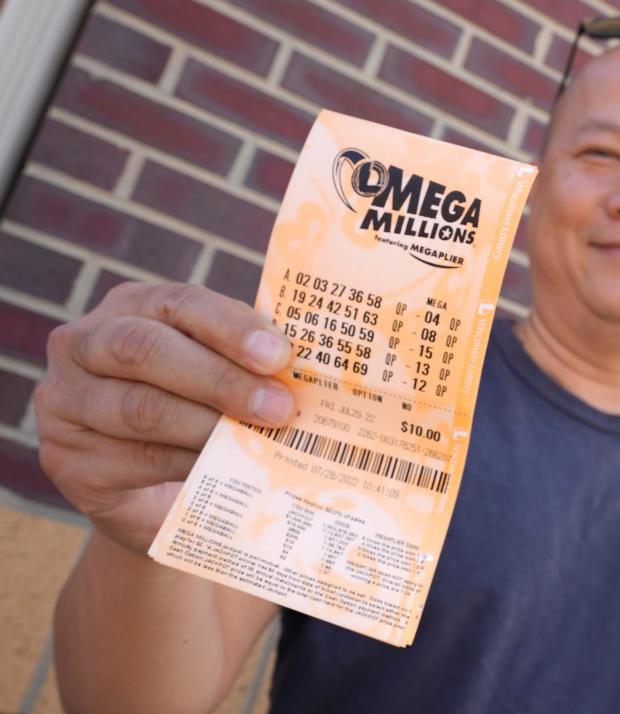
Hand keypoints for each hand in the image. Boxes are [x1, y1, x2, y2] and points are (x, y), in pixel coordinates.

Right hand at [35, 283, 293, 553]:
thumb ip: (246, 361)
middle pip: (146, 349)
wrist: (152, 490)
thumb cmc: (195, 412)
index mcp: (131, 307)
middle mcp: (83, 343)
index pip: (180, 303)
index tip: (281, 355)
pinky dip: (187, 464)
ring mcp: (66, 401)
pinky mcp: (67, 459)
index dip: (231, 327)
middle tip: (279, 406)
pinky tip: (225, 470)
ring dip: (208, 426)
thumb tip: (307, 369)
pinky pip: (134, 459)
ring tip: (258, 441)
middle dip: (220, 378)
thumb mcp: (215, 373)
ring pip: (140, 408)